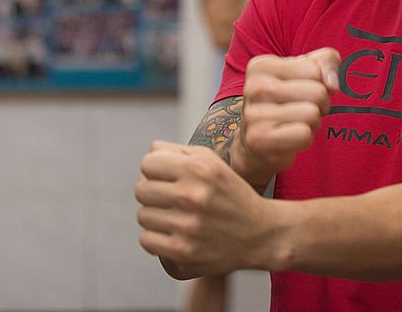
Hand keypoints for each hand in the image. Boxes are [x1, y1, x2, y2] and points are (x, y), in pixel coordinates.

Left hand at [136, 142, 272, 277]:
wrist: (260, 235)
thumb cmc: (234, 196)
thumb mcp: (215, 164)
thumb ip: (181, 152)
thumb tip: (151, 150)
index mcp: (199, 169)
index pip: (148, 163)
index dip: (155, 170)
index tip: (165, 177)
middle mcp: (192, 195)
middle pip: (141, 190)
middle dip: (153, 193)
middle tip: (170, 199)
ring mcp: (187, 226)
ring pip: (142, 216)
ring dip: (155, 216)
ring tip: (176, 217)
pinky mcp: (182, 252)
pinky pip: (146, 240)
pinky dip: (156, 238)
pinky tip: (174, 234)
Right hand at [232, 47, 339, 183]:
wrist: (258, 142)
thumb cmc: (286, 101)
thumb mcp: (307, 71)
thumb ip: (327, 62)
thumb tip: (333, 85)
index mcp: (262, 66)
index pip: (315, 70)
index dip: (319, 83)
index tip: (302, 90)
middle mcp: (254, 87)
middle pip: (317, 92)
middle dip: (320, 104)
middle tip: (303, 109)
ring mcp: (254, 114)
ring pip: (312, 114)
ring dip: (313, 122)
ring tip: (296, 122)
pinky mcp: (259, 139)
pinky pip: (304, 135)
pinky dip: (305, 139)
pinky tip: (290, 136)